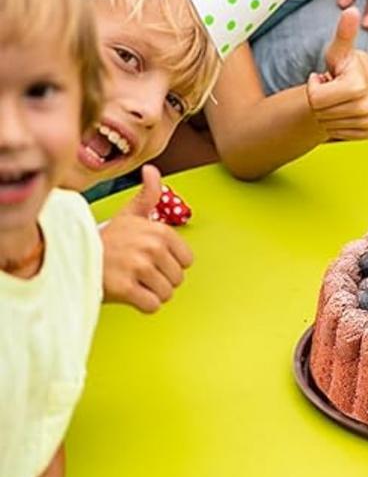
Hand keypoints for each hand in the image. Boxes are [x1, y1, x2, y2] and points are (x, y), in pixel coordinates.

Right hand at [101, 166, 193, 313]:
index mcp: (160, 231)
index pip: (186, 261)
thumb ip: (148, 195)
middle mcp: (152, 247)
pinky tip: (129, 294)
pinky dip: (143, 305)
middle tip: (138, 273)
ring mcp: (139, 268)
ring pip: (166, 294)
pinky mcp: (126, 289)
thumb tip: (151, 170)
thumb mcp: (129, 214)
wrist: (72, 257)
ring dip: (151, 293)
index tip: (150, 260)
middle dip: (161, 280)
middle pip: (177, 279)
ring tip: (133, 282)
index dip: (169, 264)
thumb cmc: (106, 240)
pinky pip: (152, 306)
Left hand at [306, 8, 367, 140]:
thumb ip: (344, 33)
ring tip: (337, 99)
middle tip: (331, 89)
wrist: (363, 84)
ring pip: (329, 125)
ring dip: (327, 112)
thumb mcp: (339, 51)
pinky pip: (339, 133)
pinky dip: (336, 124)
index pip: (316, 98)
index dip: (315, 87)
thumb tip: (351, 10)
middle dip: (320, 100)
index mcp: (358, 85)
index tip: (326, 77)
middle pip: (321, 113)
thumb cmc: (344, 65)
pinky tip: (343, 111)